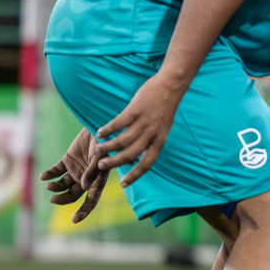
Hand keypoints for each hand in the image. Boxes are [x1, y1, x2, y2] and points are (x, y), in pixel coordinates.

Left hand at [39, 129, 109, 222]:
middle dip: (62, 200)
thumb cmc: (105, 140)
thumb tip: (83, 187)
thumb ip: (91, 171)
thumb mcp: (101, 156)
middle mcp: (86, 177)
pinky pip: (55, 171)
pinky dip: (49, 175)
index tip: (75, 220)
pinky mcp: (67, 160)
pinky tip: (44, 177)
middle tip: (52, 199)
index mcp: (98, 179)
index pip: (91, 199)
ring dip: (55, 188)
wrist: (98, 124)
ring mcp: (76, 169)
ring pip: (62, 185)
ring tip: (49, 186)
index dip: (84, 211)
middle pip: (72, 195)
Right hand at [95, 71, 186, 186]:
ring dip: (108, 147)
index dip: (135, 175)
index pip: (147, 163)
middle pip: (131, 154)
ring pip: (122, 140)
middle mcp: (152, 133)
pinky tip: (99, 132)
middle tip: (101, 165)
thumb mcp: (162, 128)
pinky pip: (118, 123)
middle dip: (115, 163)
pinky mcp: (136, 110)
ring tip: (98, 150)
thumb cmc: (164, 108)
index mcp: (160, 140)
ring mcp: (144, 122)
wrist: (171, 85)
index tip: (124, 184)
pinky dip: (107, 129)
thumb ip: (149, 141)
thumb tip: (133, 158)